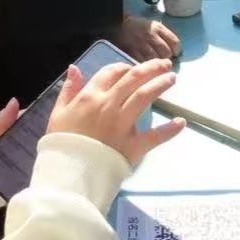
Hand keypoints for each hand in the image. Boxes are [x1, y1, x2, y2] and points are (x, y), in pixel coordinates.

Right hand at [46, 59, 185, 167]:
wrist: (68, 175)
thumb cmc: (62, 144)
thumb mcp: (58, 113)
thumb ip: (68, 90)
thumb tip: (75, 68)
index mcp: (90, 97)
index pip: (111, 72)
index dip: (124, 67)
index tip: (133, 68)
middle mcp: (109, 105)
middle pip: (133, 79)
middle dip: (151, 68)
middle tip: (164, 64)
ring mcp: (123, 124)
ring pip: (144, 97)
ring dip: (160, 84)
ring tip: (172, 78)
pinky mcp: (133, 145)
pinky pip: (155, 136)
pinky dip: (169, 130)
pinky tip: (181, 122)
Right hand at [113, 15, 180, 61]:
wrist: (119, 24)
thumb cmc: (139, 27)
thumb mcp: (153, 26)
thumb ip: (164, 36)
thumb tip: (175, 51)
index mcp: (157, 27)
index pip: (174, 42)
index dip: (176, 51)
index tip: (175, 53)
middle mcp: (150, 35)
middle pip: (166, 52)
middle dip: (166, 58)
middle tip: (163, 59)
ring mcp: (140, 43)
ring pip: (155, 59)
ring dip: (156, 64)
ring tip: (154, 63)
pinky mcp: (131, 51)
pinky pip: (143, 62)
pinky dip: (145, 65)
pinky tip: (145, 64)